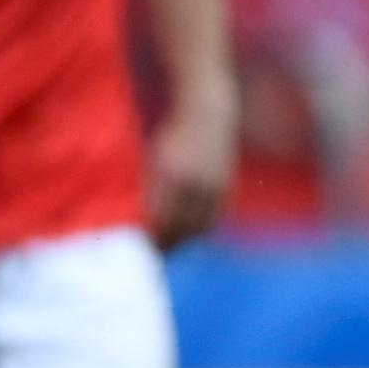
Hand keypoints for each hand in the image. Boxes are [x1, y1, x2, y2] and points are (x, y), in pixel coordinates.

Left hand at [148, 102, 237, 246]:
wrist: (208, 114)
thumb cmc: (173, 134)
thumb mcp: (155, 155)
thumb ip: (151, 185)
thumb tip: (144, 218)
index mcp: (169, 173)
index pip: (159, 217)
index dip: (152, 236)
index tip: (143, 246)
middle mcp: (192, 181)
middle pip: (179, 227)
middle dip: (167, 244)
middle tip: (156, 253)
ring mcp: (211, 185)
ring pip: (198, 227)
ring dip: (185, 240)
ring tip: (173, 246)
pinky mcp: (225, 187)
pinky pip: (212, 219)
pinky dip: (201, 229)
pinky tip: (190, 232)